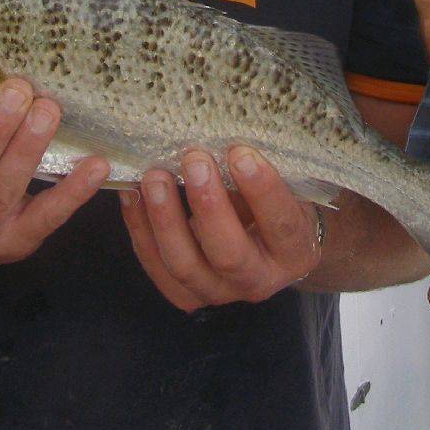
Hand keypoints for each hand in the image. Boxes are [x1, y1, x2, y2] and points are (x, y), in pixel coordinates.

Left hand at [120, 146, 323, 310]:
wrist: (268, 247)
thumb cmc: (278, 204)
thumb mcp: (286, 187)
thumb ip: (262, 172)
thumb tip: (227, 135)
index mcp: (295, 253)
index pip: (280, 224)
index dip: (262, 190)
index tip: (240, 153)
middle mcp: (258, 281)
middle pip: (228, 253)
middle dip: (207, 205)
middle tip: (193, 160)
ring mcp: (218, 293)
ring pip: (184, 265)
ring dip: (165, 219)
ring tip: (154, 177)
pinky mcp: (185, 294)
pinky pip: (155, 265)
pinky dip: (140, 229)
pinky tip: (133, 193)